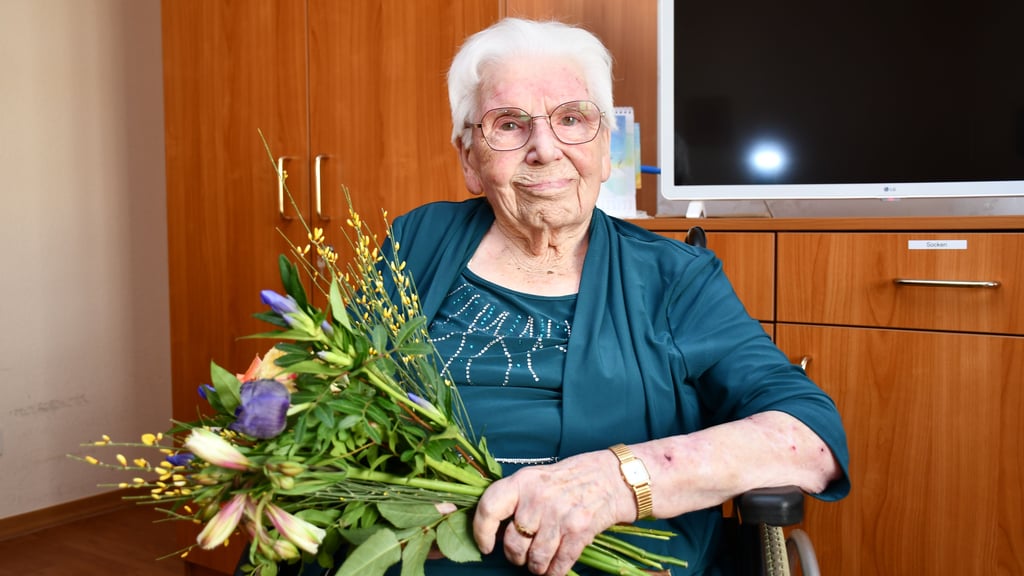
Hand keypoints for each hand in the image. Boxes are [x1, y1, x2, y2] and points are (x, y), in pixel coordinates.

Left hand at [472, 450, 634, 575]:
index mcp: (523, 481)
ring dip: (536, 567)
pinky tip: (555, 567)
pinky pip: (558, 565)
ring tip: (540, 561)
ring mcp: (559, 516)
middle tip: (522, 554)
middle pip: (513, 544)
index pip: (489, 508)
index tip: (486, 546)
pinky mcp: (579, 532)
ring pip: (535, 560)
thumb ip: (516, 500)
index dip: (481, 532)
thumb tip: (497, 532)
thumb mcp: (537, 478)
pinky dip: (554, 572)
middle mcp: (538, 498)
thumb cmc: (571, 478)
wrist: (613, 477)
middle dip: (516, 557)